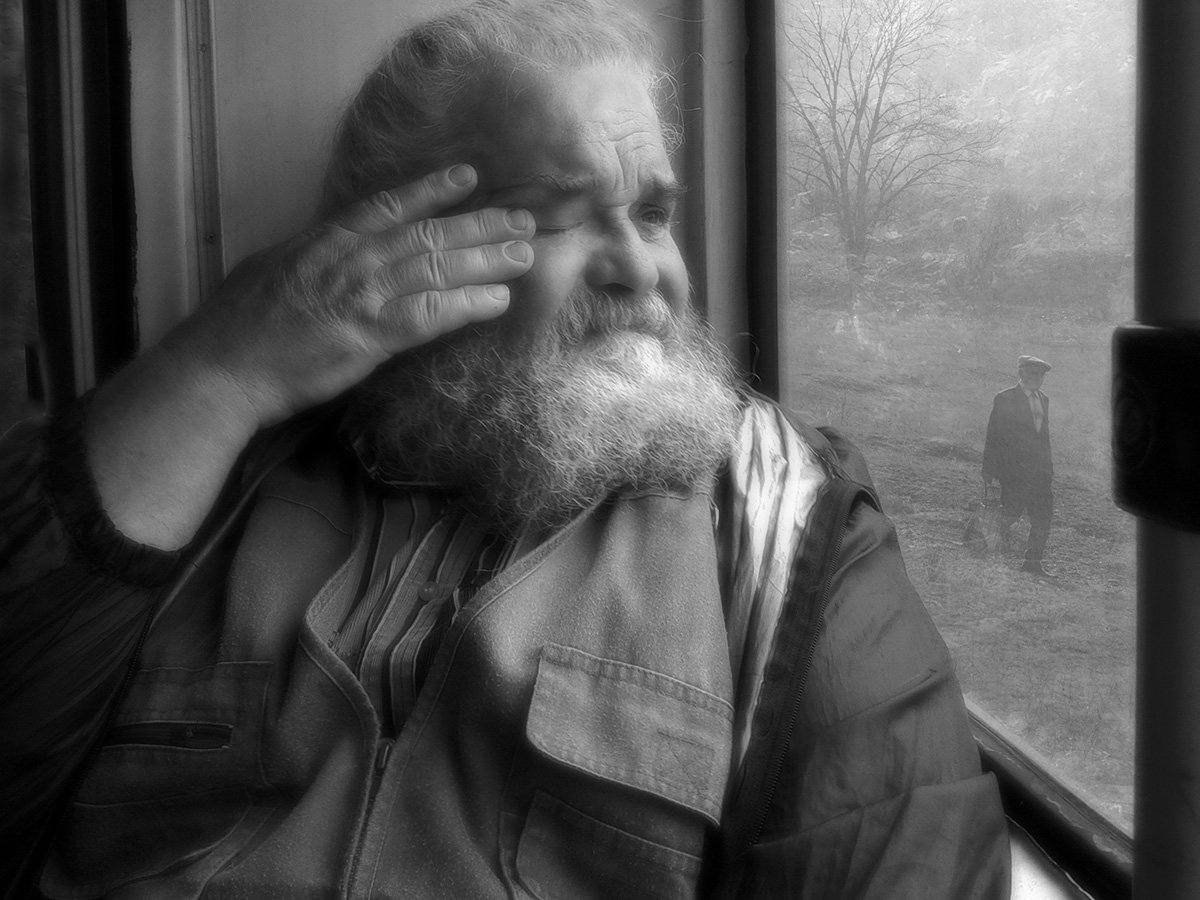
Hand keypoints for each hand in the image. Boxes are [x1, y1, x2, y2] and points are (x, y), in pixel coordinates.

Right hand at [162, 164, 534, 428]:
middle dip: (479, 224)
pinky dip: (468, 305)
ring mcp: (363, 295)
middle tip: (521, 218)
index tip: (468, 177)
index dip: (432, 190)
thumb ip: (311, 257)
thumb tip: (332, 250)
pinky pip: (431, 315)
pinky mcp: (371, 335)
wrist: (222, 367)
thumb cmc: (236, 325)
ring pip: (437, 267)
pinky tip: (498, 301)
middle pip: (428, 233)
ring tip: (525, 254)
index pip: (388, 207)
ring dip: (487, 259)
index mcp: (326, 241)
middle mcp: (351, 260)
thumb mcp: (272, 270)